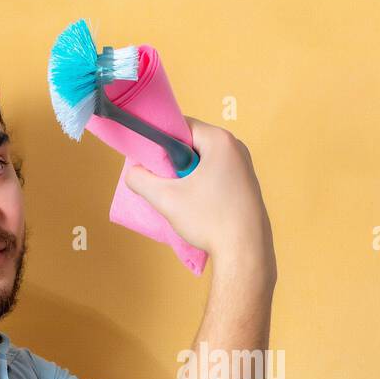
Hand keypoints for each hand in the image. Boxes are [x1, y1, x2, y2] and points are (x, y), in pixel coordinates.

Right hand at [124, 116, 275, 273]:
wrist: (246, 253)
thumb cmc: (209, 220)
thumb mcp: (166, 199)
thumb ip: (140, 180)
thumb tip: (132, 172)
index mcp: (220, 140)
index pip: (181, 126)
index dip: (162, 141)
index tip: (152, 161)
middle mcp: (237, 147)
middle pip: (193, 144)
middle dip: (175, 162)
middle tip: (165, 184)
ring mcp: (245, 167)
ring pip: (204, 162)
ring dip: (188, 176)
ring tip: (182, 199)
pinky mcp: (247, 186)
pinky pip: (217, 175)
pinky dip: (203, 185)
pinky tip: (199, 207)